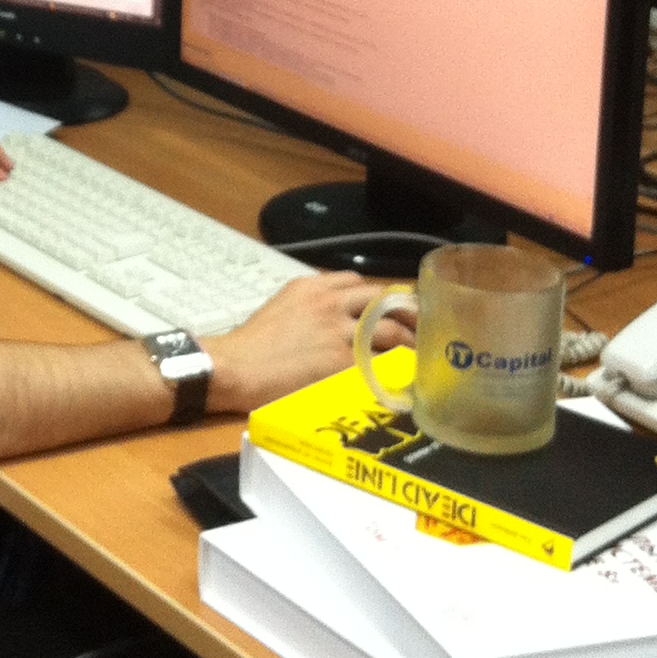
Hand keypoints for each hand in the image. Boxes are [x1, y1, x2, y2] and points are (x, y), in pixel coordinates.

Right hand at [209, 272, 415, 415]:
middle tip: (421, 327)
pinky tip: (406, 376)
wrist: (235, 366)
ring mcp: (338, 329)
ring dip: (408, 340)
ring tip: (420, 353)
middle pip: (382, 296)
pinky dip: (396, 367)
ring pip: (388, 326)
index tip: (392, 307)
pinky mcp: (341, 359)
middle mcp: (329, 301)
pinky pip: (380, 359)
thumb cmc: (250, 346)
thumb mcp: (280, 310)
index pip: (356, 281)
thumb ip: (309, 308)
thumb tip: (331, 322)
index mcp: (311, 286)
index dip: (379, 295)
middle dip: (406, 311)